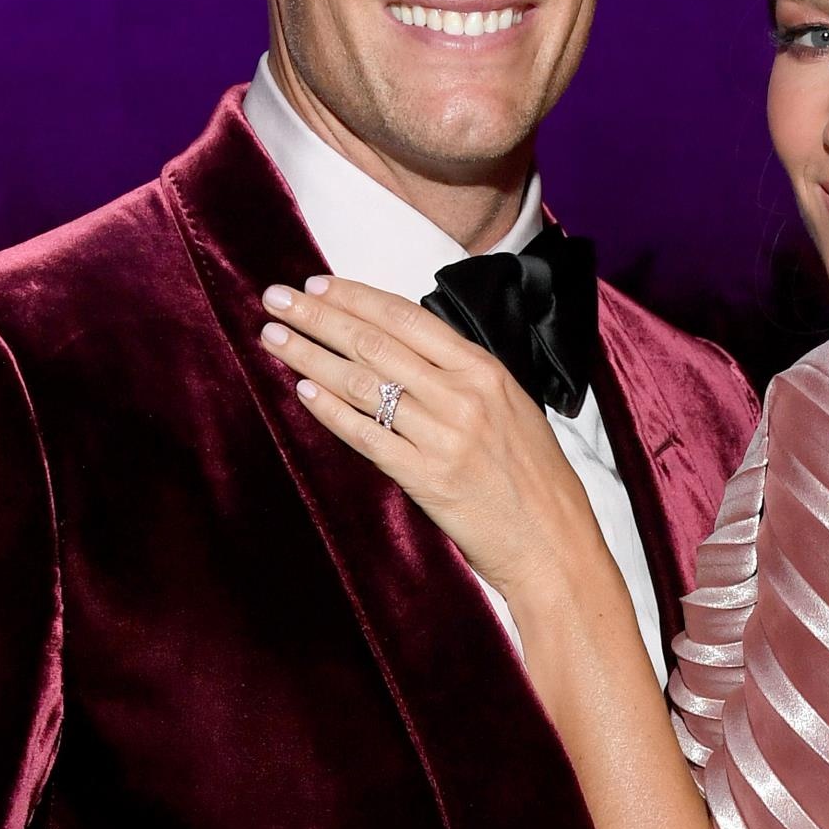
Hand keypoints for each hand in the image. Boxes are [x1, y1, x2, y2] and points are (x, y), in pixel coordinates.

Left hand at [259, 274, 598, 606]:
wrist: (555, 544)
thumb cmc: (533, 479)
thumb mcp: (510, 408)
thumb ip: (461, 378)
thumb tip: (404, 351)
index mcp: (485, 370)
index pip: (407, 318)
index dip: (355, 297)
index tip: (317, 284)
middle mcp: (463, 396)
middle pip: (375, 343)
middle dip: (318, 316)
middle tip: (276, 297)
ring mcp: (444, 437)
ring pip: (363, 384)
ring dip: (309, 356)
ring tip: (273, 337)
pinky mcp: (427, 479)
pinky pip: (366, 436)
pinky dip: (331, 411)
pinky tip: (301, 391)